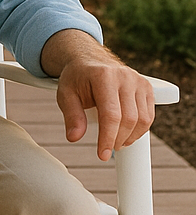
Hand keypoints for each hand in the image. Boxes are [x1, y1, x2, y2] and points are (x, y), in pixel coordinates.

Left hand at [42, 30, 155, 161]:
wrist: (89, 59)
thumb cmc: (77, 77)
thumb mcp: (66, 93)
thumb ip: (71, 115)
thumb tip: (74, 137)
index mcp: (102, 76)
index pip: (110, 115)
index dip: (107, 138)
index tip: (102, 155)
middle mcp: (124, 76)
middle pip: (129, 119)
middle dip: (118, 139)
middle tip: (107, 148)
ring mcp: (138, 81)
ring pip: (142, 120)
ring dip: (130, 137)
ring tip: (115, 141)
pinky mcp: (147, 87)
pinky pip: (148, 116)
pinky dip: (139, 130)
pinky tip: (126, 133)